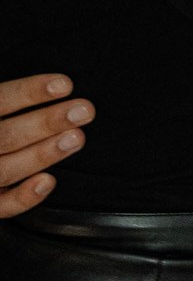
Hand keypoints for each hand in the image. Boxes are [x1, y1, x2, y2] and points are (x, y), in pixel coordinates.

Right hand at [0, 74, 93, 217]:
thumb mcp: (1, 115)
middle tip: (85, 111)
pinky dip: (22, 197)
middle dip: (46, 123)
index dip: (28, 92)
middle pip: (5, 136)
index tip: (66, 85)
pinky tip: (48, 181)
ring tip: (76, 139)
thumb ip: (9, 101)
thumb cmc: (0, 132)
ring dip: (41, 155)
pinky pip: (2, 206)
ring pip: (5, 169)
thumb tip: (59, 86)